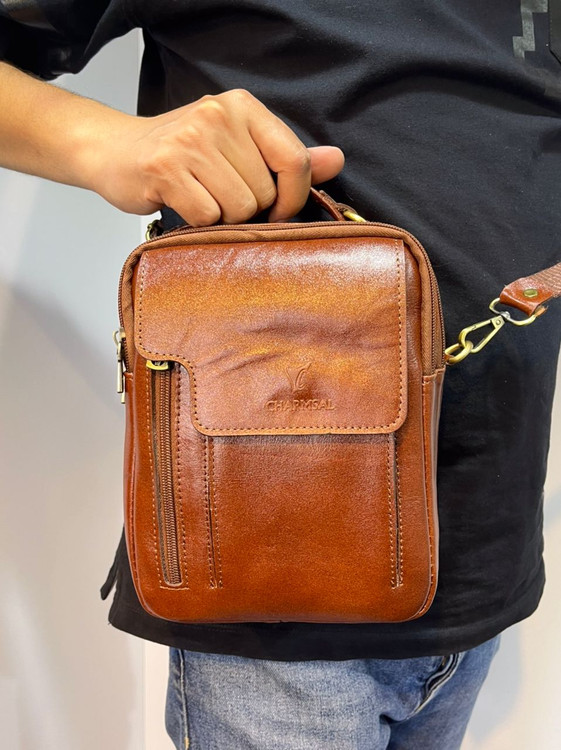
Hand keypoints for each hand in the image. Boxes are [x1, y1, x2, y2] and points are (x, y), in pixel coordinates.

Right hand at [91, 89, 344, 225]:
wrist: (116, 152)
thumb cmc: (181, 154)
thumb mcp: (237, 146)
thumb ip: (285, 156)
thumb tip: (335, 160)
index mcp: (242, 107)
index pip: (294, 159)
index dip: (294, 197)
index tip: (280, 211)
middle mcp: (218, 116)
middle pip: (265, 194)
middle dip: (249, 209)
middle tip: (220, 196)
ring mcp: (190, 141)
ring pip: (239, 209)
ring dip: (223, 217)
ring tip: (202, 198)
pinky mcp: (166, 169)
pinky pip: (207, 217)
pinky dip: (198, 222)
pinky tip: (183, 203)